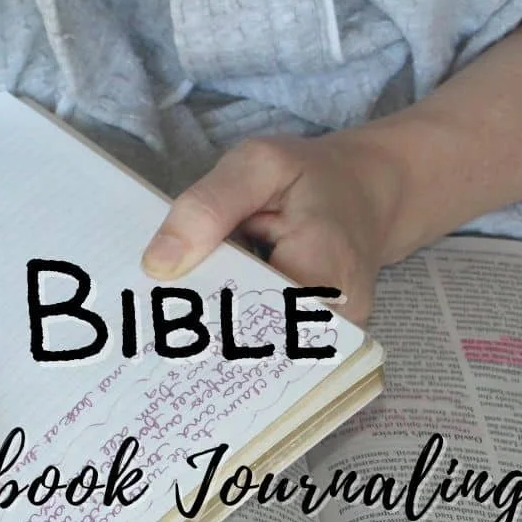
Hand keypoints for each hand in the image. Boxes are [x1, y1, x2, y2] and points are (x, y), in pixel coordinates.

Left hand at [141, 130, 408, 325]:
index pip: (252, 315)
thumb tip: (158, 265)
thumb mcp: (258, 165)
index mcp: (324, 266)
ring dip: (219, 340)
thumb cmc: (312, 178)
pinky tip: (209, 323)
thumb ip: (208, 207)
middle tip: (153, 328)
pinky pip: (275, 350)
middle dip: (205, 336)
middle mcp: (341, 317)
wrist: (369, 195)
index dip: (202, 321)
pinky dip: (240, 337)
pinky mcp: (328, 345)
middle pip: (258, 346)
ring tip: (175, 328)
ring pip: (264, 356)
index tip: (156, 319)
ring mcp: (338, 338)